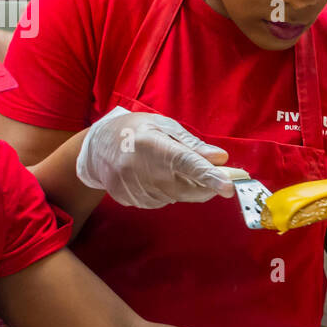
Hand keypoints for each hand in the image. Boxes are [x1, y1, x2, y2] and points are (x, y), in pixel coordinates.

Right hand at [77, 106, 232, 207]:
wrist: (96, 148)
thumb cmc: (135, 130)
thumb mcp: (162, 125)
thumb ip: (192, 144)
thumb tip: (220, 158)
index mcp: (154, 147)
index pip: (187, 163)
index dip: (210, 175)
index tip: (230, 186)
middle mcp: (144, 171)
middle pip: (190, 188)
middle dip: (208, 183)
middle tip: (213, 170)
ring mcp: (136, 189)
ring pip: (178, 196)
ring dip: (183, 185)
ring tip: (164, 165)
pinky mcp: (132, 201)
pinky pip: (163, 201)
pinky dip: (167, 190)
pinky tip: (153, 175)